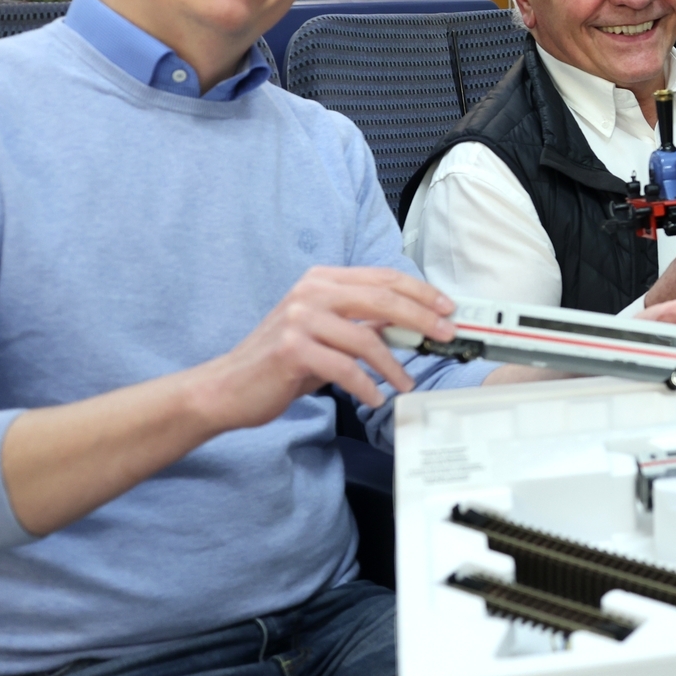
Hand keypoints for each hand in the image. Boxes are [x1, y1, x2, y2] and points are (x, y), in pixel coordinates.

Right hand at [197, 266, 456, 428]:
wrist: (228, 387)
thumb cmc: (282, 362)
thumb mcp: (325, 332)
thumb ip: (361, 323)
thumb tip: (411, 324)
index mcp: (322, 280)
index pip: (383, 278)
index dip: (420, 292)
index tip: (447, 309)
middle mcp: (311, 292)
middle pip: (382, 299)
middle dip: (421, 318)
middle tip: (445, 336)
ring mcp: (299, 319)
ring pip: (366, 339)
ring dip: (394, 366)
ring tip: (406, 383)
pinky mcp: (291, 350)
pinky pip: (344, 368)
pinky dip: (366, 385)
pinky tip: (375, 397)